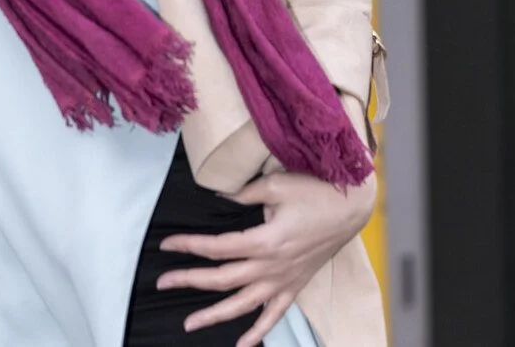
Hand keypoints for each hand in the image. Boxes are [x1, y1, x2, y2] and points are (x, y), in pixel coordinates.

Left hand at [156, 167, 376, 343]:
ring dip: (214, 316)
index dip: (189, 247)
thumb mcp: (277, 184)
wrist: (351, 208)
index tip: (167, 245)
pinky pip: (274, 315)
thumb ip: (245, 193)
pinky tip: (242, 344)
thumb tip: (217, 196)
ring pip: (243, 306)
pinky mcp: (295, 286)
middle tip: (163, 283)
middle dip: (190, 281)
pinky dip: (257, 332)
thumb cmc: (315, 192)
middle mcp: (271, 267)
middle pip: (223, 280)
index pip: (217, 248)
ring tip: (189, 323)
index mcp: (265, 241)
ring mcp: (284, 281)